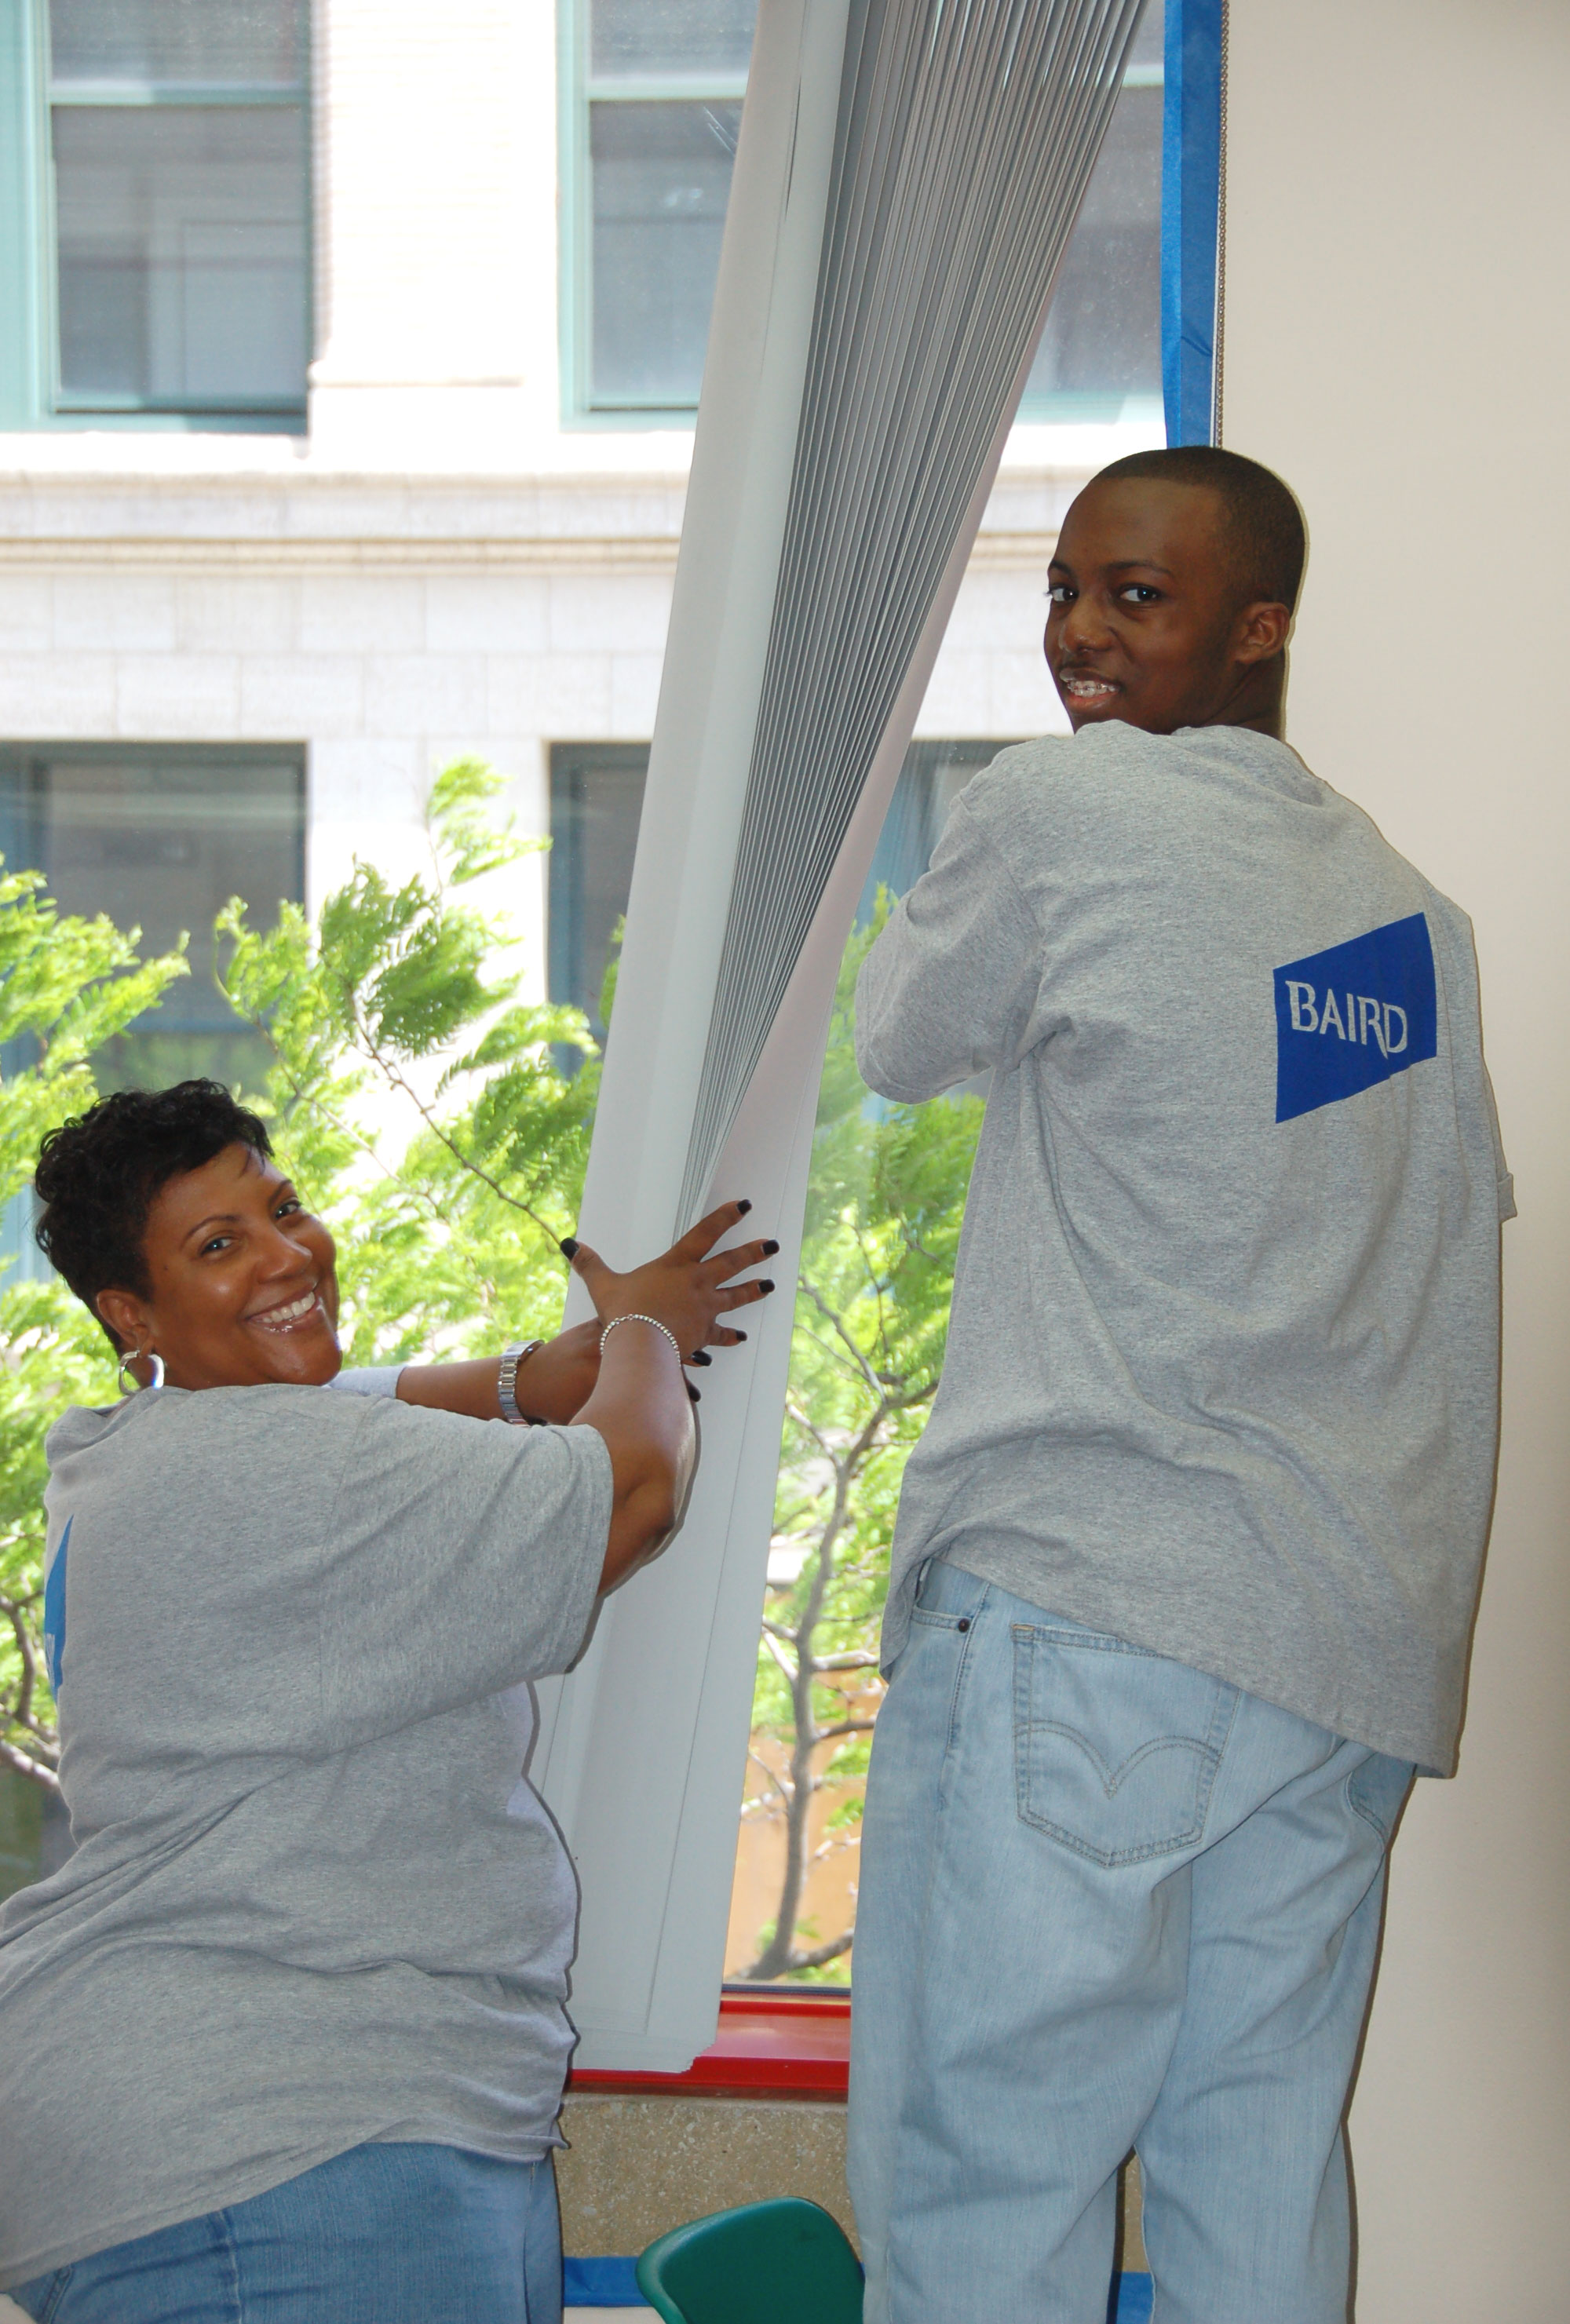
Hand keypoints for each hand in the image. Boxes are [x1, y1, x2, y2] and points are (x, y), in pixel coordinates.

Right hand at [564, 1200, 777, 1368]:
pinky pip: (721, 1334)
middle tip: (773, 1245)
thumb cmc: (623, 1312)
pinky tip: (740, 1337)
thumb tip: (569, 1244)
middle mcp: (697, 1283)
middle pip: (731, 1262)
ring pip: (736, 1295)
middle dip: (753, 1252)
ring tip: (771, 1285)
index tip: (745, 1206)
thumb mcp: (603, 1284)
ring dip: (753, 1289)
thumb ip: (590, 1264)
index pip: (705, 1233)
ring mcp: (704, 1308)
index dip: (725, 1217)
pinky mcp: (704, 1332)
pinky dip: (730, 1336)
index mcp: (676, 1264)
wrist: (638, 1344)